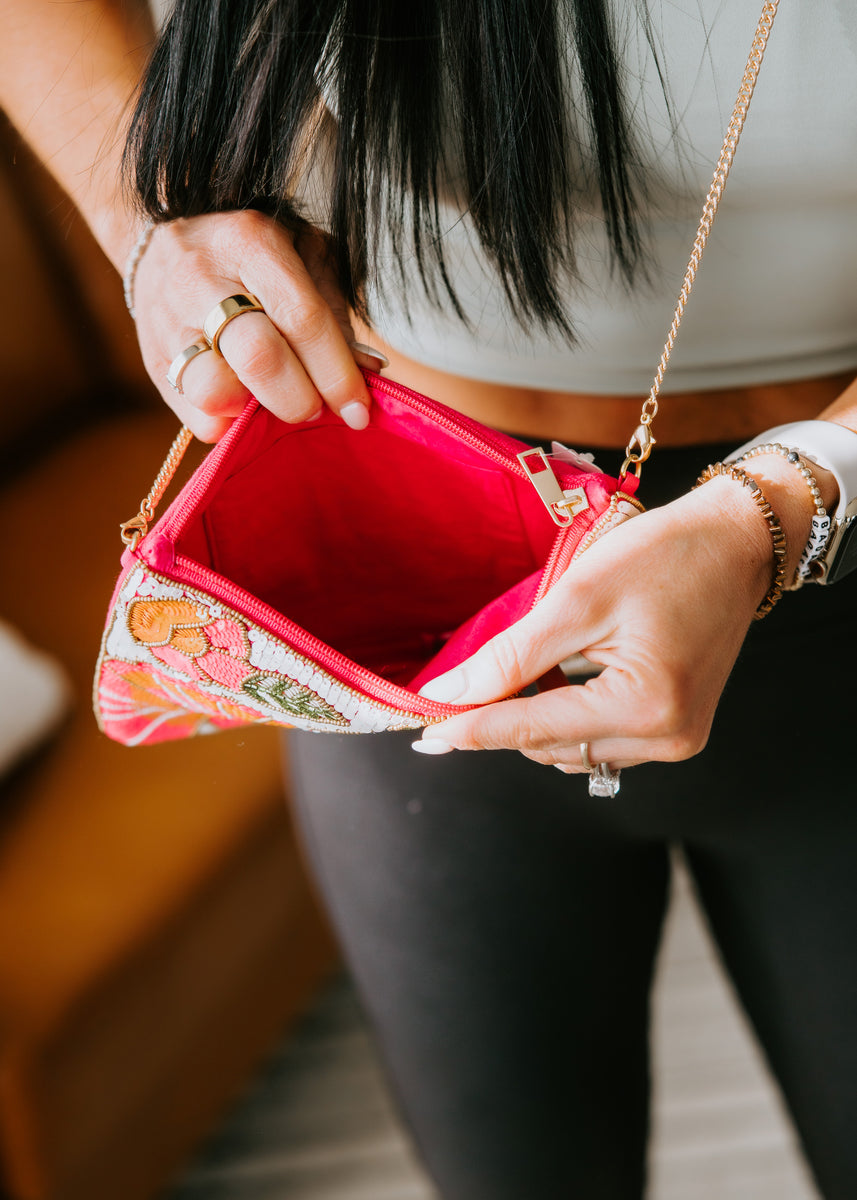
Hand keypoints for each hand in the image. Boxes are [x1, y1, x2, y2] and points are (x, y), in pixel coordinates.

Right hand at [131, 210, 380, 439]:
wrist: (159, 238)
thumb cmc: (251, 256)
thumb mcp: (302, 255)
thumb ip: (334, 310)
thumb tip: (367, 371)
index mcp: (251, 243)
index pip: (302, 319)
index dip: (336, 373)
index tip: (358, 410)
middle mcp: (203, 279)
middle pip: (259, 357)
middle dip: (300, 399)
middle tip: (317, 409)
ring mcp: (169, 323)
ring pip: (216, 392)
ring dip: (257, 413)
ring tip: (273, 403)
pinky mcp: (154, 363)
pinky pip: (197, 418)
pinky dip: (229, 425)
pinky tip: (244, 407)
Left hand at [414, 477, 775, 770]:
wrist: (735, 544)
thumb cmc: (665, 556)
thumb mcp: (579, 598)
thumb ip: (511, 656)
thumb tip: (448, 695)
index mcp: (646, 707)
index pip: (533, 730)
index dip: (473, 728)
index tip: (423, 733)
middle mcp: (666, 739)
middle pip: (550, 746)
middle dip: (504, 716)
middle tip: (465, 683)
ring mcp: (675, 740)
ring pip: (572, 749)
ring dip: (537, 717)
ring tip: (533, 664)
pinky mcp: (676, 731)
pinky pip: (600, 741)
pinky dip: (568, 716)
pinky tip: (563, 676)